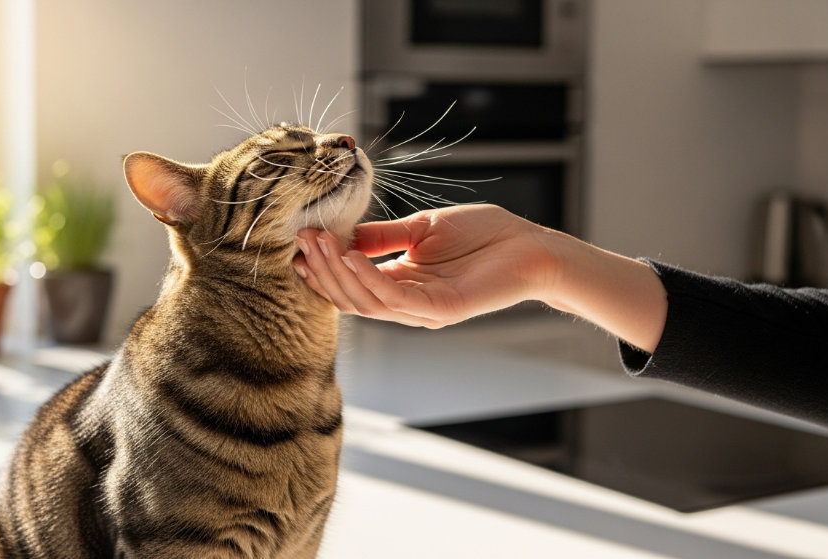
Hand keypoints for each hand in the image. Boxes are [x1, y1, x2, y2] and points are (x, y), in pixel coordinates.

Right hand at [293, 204, 667, 351]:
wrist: (529, 244)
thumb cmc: (483, 234)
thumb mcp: (421, 229)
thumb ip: (382, 237)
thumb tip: (340, 234)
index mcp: (402, 285)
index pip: (351, 285)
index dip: (323, 269)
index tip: (298, 244)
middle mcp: (408, 304)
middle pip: (352, 297)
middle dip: (323, 270)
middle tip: (301, 242)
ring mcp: (423, 311)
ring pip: (367, 301)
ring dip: (338, 273)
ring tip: (318, 244)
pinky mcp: (441, 310)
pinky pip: (395, 298)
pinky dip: (368, 279)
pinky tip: (349, 255)